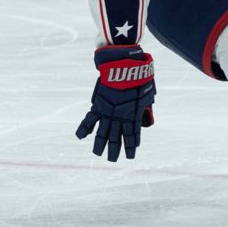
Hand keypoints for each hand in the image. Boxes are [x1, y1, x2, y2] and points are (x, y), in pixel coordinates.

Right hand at [75, 46, 155, 160]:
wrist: (124, 67)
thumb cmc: (139, 79)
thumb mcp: (147, 95)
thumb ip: (146, 108)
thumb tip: (146, 120)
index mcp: (132, 116)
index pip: (132, 136)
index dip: (130, 147)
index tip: (130, 156)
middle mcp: (119, 118)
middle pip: (115, 139)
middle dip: (114, 150)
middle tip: (112, 160)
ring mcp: (107, 113)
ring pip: (102, 134)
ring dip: (100, 145)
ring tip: (98, 154)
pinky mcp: (98, 106)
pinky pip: (89, 120)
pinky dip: (84, 128)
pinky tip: (80, 137)